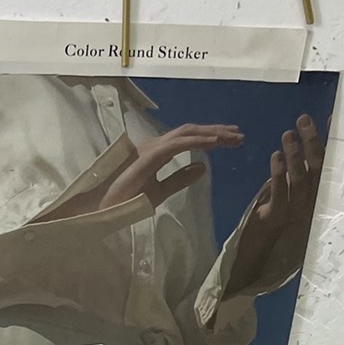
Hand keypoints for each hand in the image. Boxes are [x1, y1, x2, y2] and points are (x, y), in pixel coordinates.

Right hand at [49, 124, 243, 221]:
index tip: (230, 141)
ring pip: (187, 134)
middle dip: (216, 132)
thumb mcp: (160, 192)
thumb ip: (180, 179)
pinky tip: (214, 144)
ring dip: (211, 134)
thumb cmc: (125, 202)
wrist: (104, 212)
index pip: (188, 139)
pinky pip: (178, 145)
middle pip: (191, 132)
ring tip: (232, 138)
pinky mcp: (149, 157)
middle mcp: (155, 146)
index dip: (210, 137)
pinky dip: (197, 142)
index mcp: (157, 152)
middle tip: (239, 135)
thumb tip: (203, 167)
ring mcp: (151, 149)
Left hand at [227, 112, 325, 293]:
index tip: (329, 118)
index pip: (328, 164)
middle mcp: (312, 203)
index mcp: (318, 195)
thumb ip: (301, 169)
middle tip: (304, 120)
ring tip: (288, 134)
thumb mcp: (292, 194)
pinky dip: (279, 173)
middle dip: (312, 143)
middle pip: (317, 169)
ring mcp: (295, 212)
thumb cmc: (277, 221)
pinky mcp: (276, 218)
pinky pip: (279, 193)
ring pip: (299, 179)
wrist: (257, 257)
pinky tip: (275, 157)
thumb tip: (307, 139)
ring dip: (294, 155)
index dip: (329, 141)